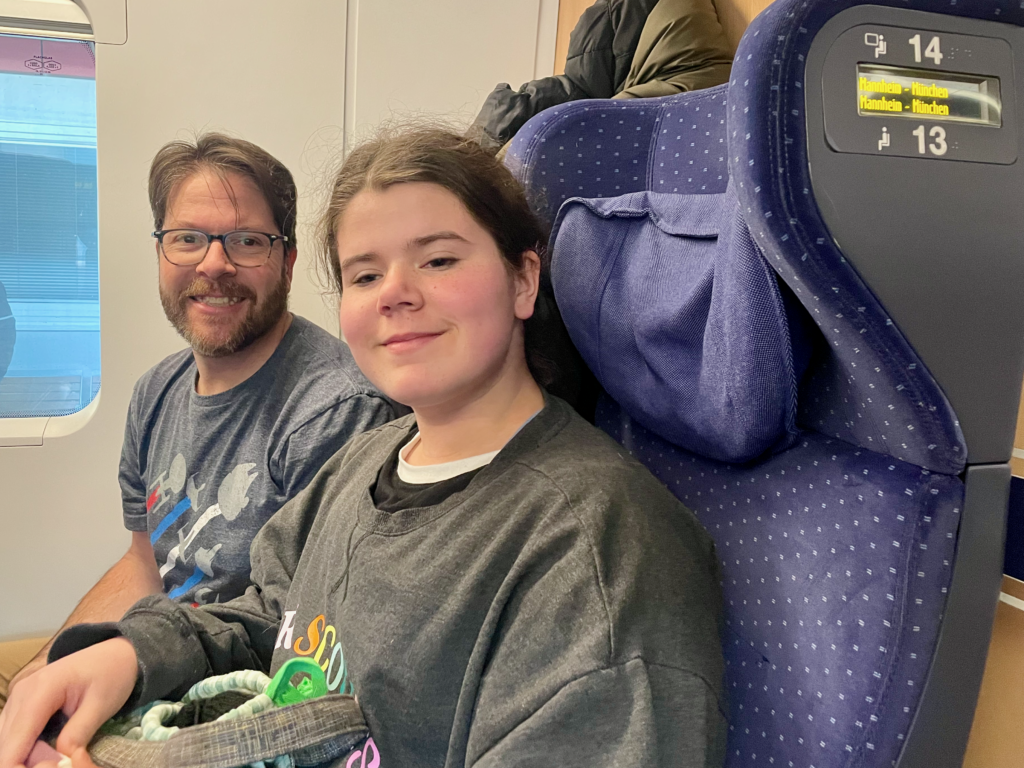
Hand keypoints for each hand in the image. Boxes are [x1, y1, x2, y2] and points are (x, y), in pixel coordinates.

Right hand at [0, 638, 136, 767]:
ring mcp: (18, 698)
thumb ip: (78, 733)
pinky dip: (24, 749)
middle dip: (24, 763)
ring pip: (6, 741)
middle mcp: (21, 693)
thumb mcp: (102, 705)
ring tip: (54, 761)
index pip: (16, 739)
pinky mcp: (21, 705)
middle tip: (57, 765)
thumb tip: (61, 762)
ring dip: (23, 757)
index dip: (18, 765)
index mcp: (41, 689)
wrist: (115, 653)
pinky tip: (46, 755)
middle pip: (7, 744)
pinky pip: (13, 734)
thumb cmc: (112, 674)